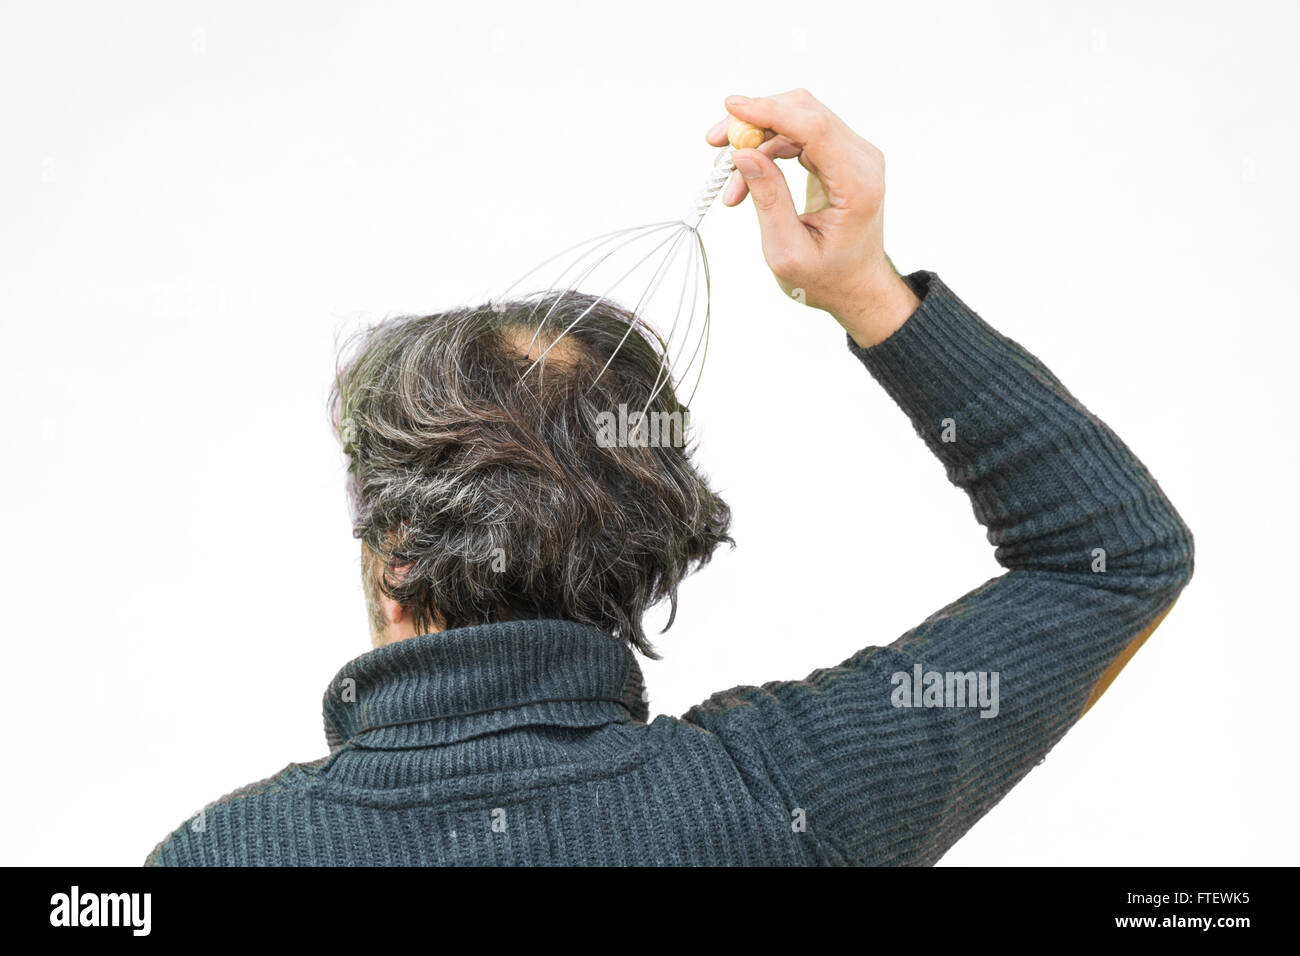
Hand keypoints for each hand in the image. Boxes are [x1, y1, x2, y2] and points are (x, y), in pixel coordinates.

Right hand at [705, 89, 918, 347]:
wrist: (855, 286)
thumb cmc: (825, 278)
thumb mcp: (788, 251)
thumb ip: (769, 200)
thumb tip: (744, 153)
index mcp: (857, 184)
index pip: (815, 128)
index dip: (770, 112)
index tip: (730, 107)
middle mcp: (861, 160)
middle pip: (805, 113)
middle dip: (755, 121)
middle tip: (714, 144)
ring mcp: (852, 154)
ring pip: (797, 119)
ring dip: (755, 138)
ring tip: (725, 176)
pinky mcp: (839, 156)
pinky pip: (798, 134)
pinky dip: (766, 148)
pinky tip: (744, 177)